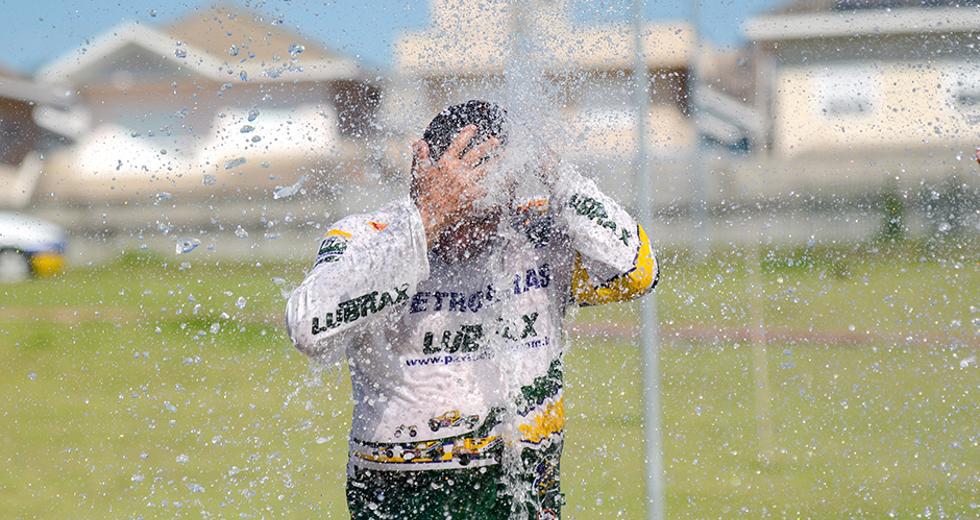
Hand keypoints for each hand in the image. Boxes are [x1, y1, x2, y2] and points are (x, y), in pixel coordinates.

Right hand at [410, 125, 501, 247]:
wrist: (426, 215)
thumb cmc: (421, 196)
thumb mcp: (419, 172)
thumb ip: (420, 156)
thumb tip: (419, 142)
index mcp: (445, 163)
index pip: (458, 143)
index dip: (467, 134)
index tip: (474, 128)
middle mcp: (458, 170)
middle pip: (477, 154)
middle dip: (488, 146)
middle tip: (496, 141)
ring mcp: (467, 183)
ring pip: (487, 168)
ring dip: (498, 161)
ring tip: (507, 156)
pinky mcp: (473, 196)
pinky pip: (488, 187)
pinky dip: (497, 183)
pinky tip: (507, 179)